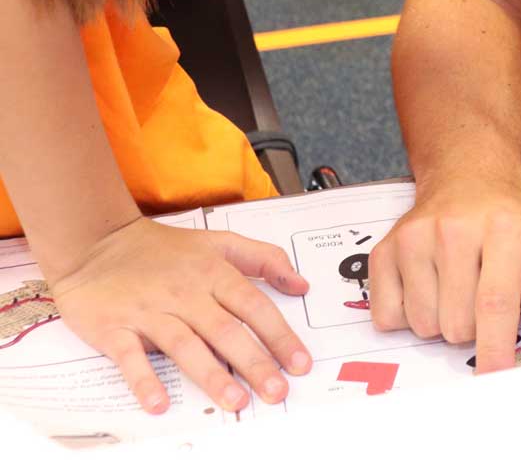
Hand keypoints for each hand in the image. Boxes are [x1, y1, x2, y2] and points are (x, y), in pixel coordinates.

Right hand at [48, 217, 310, 414]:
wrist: (95, 242)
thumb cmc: (162, 248)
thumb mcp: (219, 241)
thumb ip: (264, 259)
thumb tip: (301, 285)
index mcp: (213, 273)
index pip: (254, 307)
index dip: (279, 336)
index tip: (300, 363)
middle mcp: (185, 294)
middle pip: (225, 331)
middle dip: (254, 363)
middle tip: (277, 391)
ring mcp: (149, 312)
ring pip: (185, 346)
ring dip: (211, 375)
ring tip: (236, 401)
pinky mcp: (114, 328)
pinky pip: (130, 357)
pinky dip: (143, 380)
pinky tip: (159, 403)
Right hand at [369, 178, 520, 372]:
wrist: (469, 178)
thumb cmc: (508, 222)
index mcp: (505, 231)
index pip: (494, 303)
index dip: (494, 349)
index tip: (495, 376)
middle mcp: (456, 230)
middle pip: (457, 324)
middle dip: (472, 328)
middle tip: (480, 295)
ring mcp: (415, 238)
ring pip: (424, 325)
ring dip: (441, 321)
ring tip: (456, 286)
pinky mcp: (385, 248)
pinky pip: (388, 317)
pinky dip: (408, 315)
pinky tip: (427, 285)